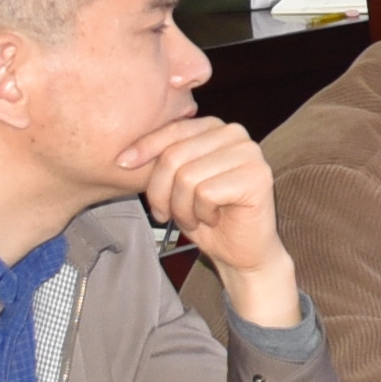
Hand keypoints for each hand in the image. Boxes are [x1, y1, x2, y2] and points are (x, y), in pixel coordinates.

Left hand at [122, 114, 297, 323]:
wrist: (242, 253)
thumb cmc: (208, 218)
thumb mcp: (176, 184)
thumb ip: (163, 161)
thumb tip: (126, 156)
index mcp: (217, 128)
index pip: (173, 130)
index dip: (145, 148)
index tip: (123, 163)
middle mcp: (235, 134)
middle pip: (175, 156)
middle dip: (161, 192)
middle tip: (167, 213)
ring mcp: (249, 154)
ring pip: (187, 177)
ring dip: (181, 208)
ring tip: (194, 218)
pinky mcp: (257, 177)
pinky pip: (206, 193)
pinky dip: (201, 214)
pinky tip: (213, 219)